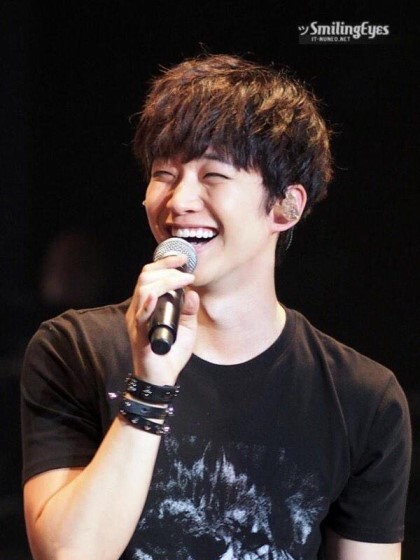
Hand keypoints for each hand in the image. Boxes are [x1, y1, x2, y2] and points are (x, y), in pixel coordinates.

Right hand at [125, 254, 198, 385]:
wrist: (162, 378)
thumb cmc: (170, 352)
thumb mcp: (187, 327)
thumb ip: (189, 309)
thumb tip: (194, 293)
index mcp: (148, 305)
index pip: (150, 275)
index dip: (164, 263)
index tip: (183, 258)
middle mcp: (139, 309)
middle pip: (145, 277)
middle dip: (167, 268)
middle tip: (186, 270)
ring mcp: (137, 321)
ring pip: (143, 290)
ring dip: (165, 281)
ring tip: (183, 281)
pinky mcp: (139, 335)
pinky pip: (139, 316)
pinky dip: (146, 304)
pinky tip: (154, 296)